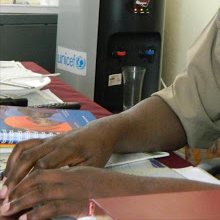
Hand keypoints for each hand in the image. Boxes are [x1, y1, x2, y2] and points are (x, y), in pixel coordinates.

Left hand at [0, 166, 129, 219]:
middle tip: (3, 202)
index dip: (24, 180)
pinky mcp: (79, 204)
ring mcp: (76, 191)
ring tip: (7, 211)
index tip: (11, 189)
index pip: (43, 172)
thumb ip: (75, 185)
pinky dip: (37, 213)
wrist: (134, 192)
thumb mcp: (93, 182)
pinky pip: (53, 208)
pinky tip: (26, 218)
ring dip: (21, 202)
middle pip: (37, 181)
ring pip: (41, 193)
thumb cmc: (114, 190)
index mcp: (75, 171)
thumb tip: (56, 194)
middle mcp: (73, 178)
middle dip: (17, 192)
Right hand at [1, 120, 115, 201]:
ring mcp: (50, 139)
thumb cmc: (99, 150)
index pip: (44, 166)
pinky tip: (9, 171)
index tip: (23, 197)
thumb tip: (62, 195)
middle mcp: (56, 143)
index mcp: (69, 150)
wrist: (101, 131)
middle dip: (15, 178)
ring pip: (24, 151)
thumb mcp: (94, 166)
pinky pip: (25, 144)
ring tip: (4, 186)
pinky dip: (14, 157)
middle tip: (6, 197)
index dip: (31, 181)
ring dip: (11, 168)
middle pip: (29, 158)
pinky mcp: (46, 139)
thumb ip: (77, 177)